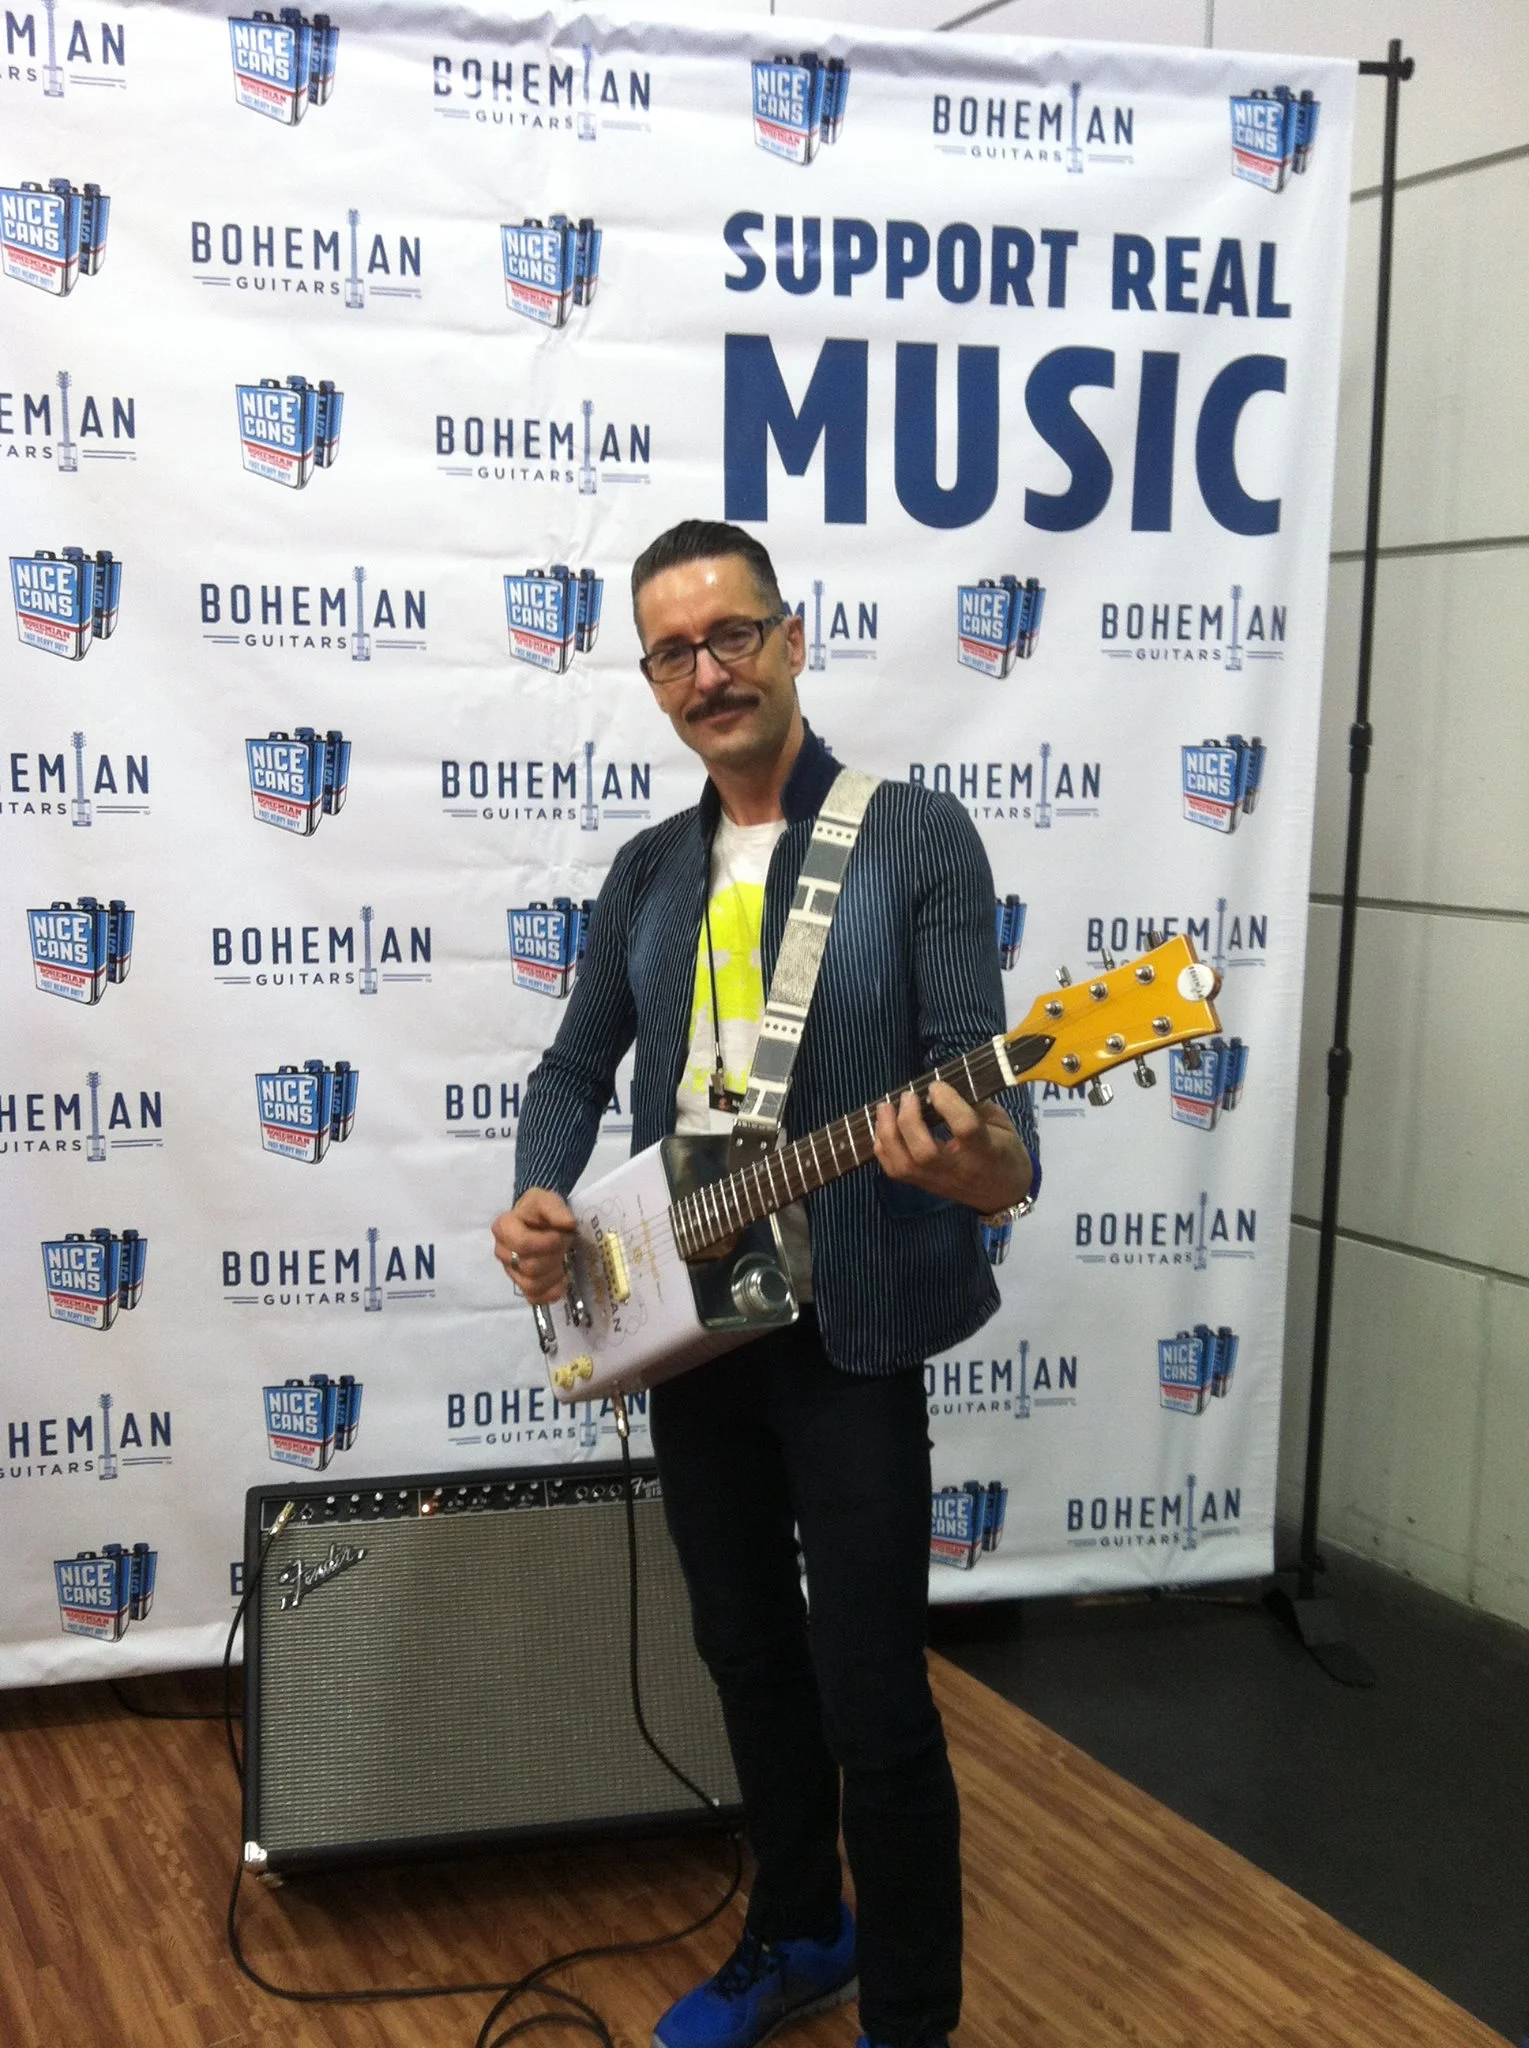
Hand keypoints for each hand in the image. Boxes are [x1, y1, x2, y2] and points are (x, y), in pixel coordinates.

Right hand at [491, 1187, 575, 1304]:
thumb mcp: (547, 1200)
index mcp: (504, 1228)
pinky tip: (562, 1280)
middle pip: (530, 1267)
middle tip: (565, 1244)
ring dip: (555, 1274)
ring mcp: (510, 1271)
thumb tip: (569, 1223)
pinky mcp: (521, 1285)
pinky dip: (551, 1292)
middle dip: (554, 1257)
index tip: (560, 1235)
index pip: (523, 1245)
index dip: (546, 1244)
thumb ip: (556, 1208)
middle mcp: (502, 1252)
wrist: (536, 1220)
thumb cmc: (539, 1210)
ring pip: (532, 1285)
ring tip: (563, 1260)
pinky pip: (534, 1297)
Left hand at [872, 1081, 1031, 1213]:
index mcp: (985, 1149)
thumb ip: (977, 1105)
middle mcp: (958, 1169)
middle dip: (909, 1120)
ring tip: (885, 1108)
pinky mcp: (924, 1186)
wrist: (1003, 1194)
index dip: (948, 1103)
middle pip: (925, 1152)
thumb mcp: (1002, 1123)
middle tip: (907, 1096)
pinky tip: (883, 1129)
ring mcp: (938, 1180)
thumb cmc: (1005, 1152)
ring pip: (904, 1166)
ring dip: (888, 1134)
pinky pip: (895, 1172)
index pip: (965, 1128)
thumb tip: (946, 1085)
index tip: (936, 1085)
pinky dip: (883, 1148)